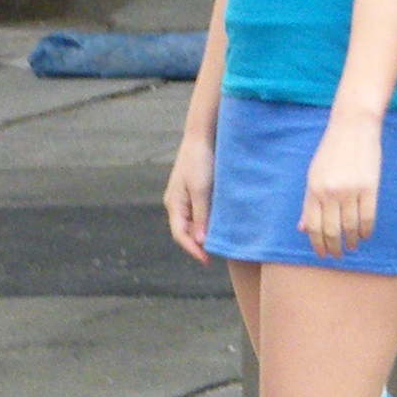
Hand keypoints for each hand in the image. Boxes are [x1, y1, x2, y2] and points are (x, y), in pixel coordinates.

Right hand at [164, 130, 216, 260]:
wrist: (202, 135)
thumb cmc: (200, 160)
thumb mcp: (202, 189)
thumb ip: (202, 215)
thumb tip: (201, 241)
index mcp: (174, 203)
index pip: (180, 235)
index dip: (193, 250)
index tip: (207, 260)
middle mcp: (177, 203)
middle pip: (186, 231)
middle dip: (199, 244)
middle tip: (216, 255)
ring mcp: (186, 197)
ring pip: (194, 222)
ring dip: (205, 233)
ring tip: (220, 242)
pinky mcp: (196, 190)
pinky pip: (201, 212)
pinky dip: (209, 220)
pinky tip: (222, 224)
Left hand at [301, 109, 384, 258]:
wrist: (353, 126)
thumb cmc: (331, 151)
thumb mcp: (313, 175)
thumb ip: (309, 203)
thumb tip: (303, 228)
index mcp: (314, 189)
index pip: (313, 226)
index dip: (318, 244)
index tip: (322, 254)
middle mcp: (330, 193)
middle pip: (331, 231)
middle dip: (334, 247)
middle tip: (337, 255)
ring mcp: (350, 191)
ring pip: (350, 227)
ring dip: (351, 241)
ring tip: (352, 246)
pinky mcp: (369, 188)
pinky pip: (368, 218)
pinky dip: (366, 231)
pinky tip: (365, 236)